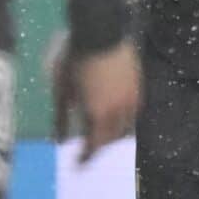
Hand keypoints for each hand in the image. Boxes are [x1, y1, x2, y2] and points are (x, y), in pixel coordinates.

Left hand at [52, 38, 139, 162]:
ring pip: (127, 128)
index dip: (87, 156)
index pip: (95, 144)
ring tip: (104, 135)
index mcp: (98, 113)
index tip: (79, 164)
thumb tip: (58, 139)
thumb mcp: (62, 90)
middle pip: (112, 138)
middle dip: (100, 146)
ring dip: (114, 135)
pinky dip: (124, 121)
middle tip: (90, 150)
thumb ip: (61, 117)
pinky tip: (117, 117)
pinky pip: (134, 114)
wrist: (102, 33)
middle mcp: (119, 111)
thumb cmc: (76, 61)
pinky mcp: (140, 89)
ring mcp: (133, 100)